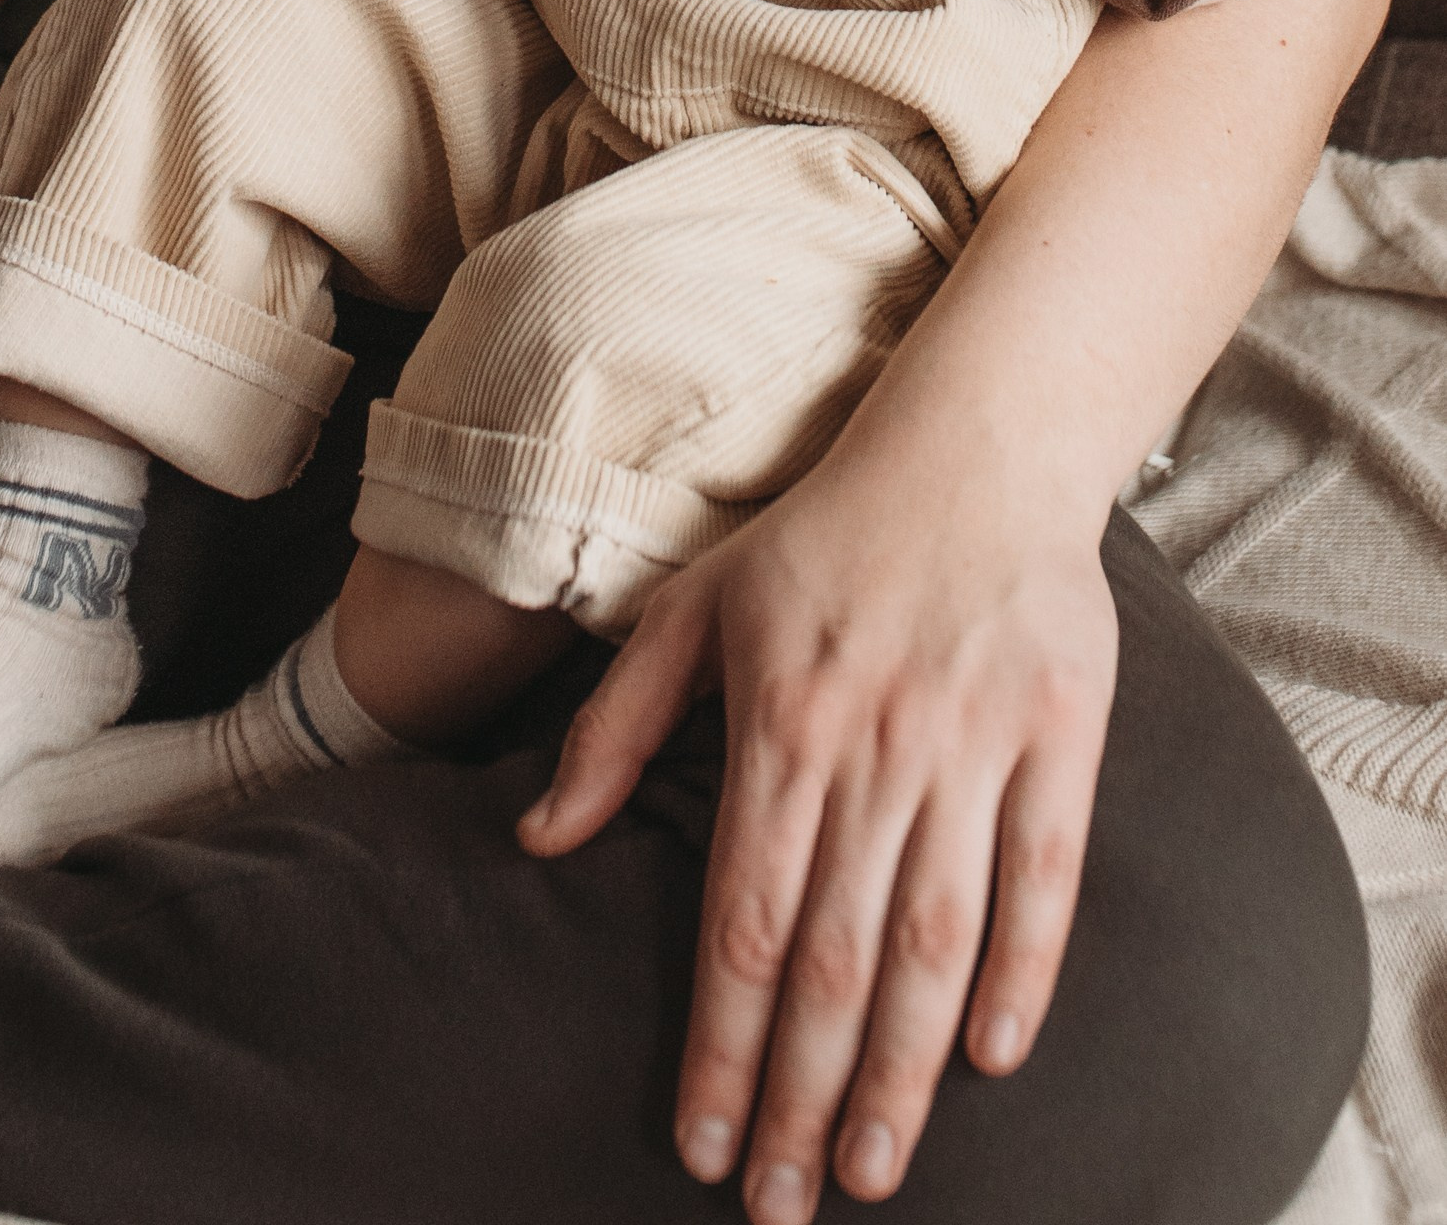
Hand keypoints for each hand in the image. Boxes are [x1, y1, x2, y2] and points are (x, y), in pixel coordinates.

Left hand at [517, 446, 1116, 1217]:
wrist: (974, 448)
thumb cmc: (818, 535)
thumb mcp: (689, 608)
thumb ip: (612, 728)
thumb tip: (535, 840)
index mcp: (778, 724)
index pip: (743, 921)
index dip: (723, 1045)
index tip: (701, 1145)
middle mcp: (875, 746)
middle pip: (835, 957)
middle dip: (806, 1096)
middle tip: (785, 1208)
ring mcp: (973, 743)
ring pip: (934, 940)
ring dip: (904, 1070)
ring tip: (876, 1172)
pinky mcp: (1062, 735)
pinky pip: (1044, 877)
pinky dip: (1023, 972)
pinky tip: (992, 1060)